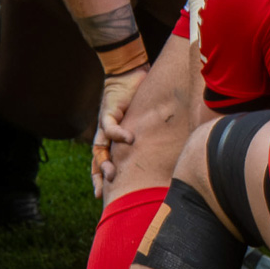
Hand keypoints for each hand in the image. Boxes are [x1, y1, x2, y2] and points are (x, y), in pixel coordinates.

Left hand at [91, 65, 148, 192]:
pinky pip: (110, 126)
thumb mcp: (145, 121)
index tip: (102, 196)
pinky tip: (130, 139)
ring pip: (98, 147)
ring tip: (112, 173)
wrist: (128, 72)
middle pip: (96, 159)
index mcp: (112, 137)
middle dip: (99, 175)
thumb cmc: (139, 96)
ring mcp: (105, 123)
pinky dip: (119, 133)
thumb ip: (151, 136)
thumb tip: (172, 152)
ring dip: (104, 161)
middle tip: (104, 191)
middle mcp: (106, 132)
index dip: (101, 177)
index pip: (103, 161)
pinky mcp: (109, 110)